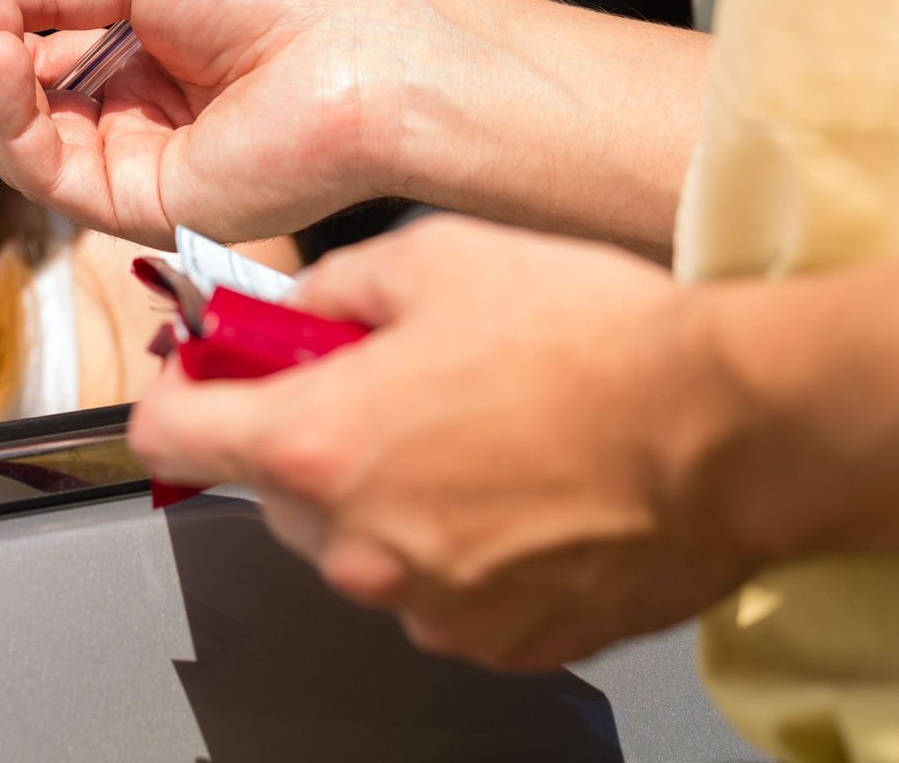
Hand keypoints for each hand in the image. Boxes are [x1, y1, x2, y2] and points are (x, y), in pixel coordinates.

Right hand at [0, 0, 461, 246]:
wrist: (360, 58)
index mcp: (138, 53)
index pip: (31, 45)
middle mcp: (128, 113)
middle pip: (12, 93)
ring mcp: (129, 165)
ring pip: (16, 135)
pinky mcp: (134, 208)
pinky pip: (44, 171)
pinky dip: (7, 113)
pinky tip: (3, 56)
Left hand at [128, 215, 758, 669]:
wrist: (732, 429)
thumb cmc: (593, 339)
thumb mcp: (434, 257)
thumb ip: (328, 288)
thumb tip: (290, 309)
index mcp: (315, 442)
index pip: (166, 437)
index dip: (178, 394)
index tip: (203, 372)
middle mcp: (354, 542)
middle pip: (270, 489)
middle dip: (306, 434)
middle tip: (379, 381)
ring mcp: (424, 603)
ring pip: (354, 541)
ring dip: (383, 492)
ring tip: (473, 430)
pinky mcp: (495, 640)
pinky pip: (433, 587)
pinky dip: (450, 543)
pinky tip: (515, 487)